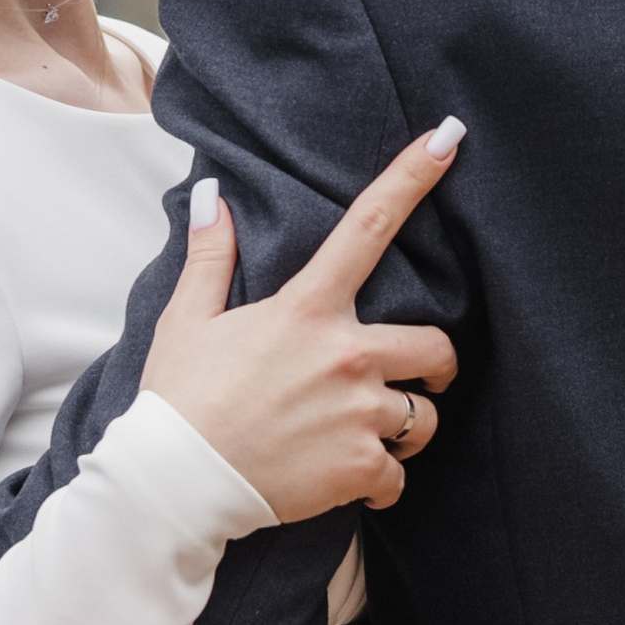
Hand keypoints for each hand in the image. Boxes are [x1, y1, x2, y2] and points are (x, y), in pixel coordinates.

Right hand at [140, 123, 464, 522]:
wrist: (176, 484)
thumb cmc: (181, 400)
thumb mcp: (188, 320)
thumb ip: (210, 257)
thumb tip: (210, 197)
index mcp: (308, 310)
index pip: (369, 227)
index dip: (412, 177)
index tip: (448, 140)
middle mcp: (347, 355)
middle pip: (435, 347)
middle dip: (437, 366)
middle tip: (422, 378)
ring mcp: (359, 413)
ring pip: (425, 417)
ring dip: (407, 428)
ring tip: (370, 436)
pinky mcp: (360, 467)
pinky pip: (399, 476)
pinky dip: (381, 482)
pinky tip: (352, 481)